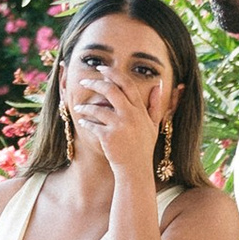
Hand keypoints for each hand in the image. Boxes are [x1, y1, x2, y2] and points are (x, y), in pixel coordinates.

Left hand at [68, 66, 162, 180]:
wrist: (136, 170)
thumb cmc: (143, 147)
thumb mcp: (153, 125)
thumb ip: (155, 104)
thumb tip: (159, 84)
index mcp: (140, 110)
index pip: (127, 84)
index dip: (113, 74)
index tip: (102, 69)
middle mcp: (131, 115)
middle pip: (111, 90)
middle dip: (95, 83)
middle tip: (85, 81)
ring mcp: (119, 126)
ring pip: (98, 108)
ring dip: (85, 107)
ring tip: (79, 107)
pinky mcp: (108, 137)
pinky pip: (92, 125)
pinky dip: (86, 122)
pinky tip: (83, 122)